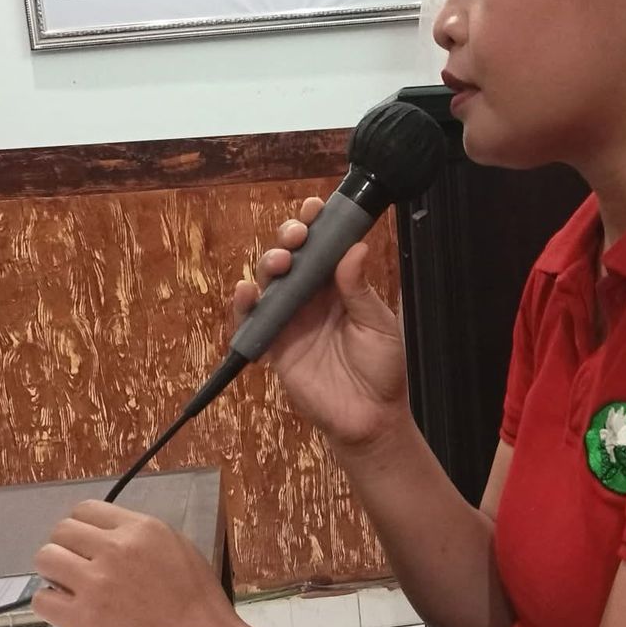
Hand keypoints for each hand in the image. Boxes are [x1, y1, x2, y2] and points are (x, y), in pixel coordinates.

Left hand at [31, 500, 238, 626]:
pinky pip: (42, 600)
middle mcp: (115, 549)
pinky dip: (50, 606)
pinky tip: (67, 613)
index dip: (82, 530)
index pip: (87, 510)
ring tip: (68, 591)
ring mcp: (96, 584)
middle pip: (61, 531)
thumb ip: (141, 541)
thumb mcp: (179, 552)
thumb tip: (107, 541)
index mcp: (142, 530)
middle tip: (76, 571)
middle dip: (65, 549)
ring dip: (52, 574)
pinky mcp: (82, 619)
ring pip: (45, 559)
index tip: (85, 547)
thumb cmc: (199, 608)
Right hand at [235, 198, 409, 449]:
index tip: (315, 208)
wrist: (370, 417)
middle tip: (296, 237)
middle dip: (288, 239)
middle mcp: (311, 297)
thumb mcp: (378, 325)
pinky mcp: (273, 346)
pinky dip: (244, 305)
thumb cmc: (381, 369)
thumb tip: (355, 247)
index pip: (323, 247)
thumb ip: (360, 289)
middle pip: (291, 257)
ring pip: (269, 282)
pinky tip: (247, 291)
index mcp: (339, 286)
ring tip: (280, 263)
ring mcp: (290, 319)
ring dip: (268, 264)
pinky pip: (251, 321)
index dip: (316, 225)